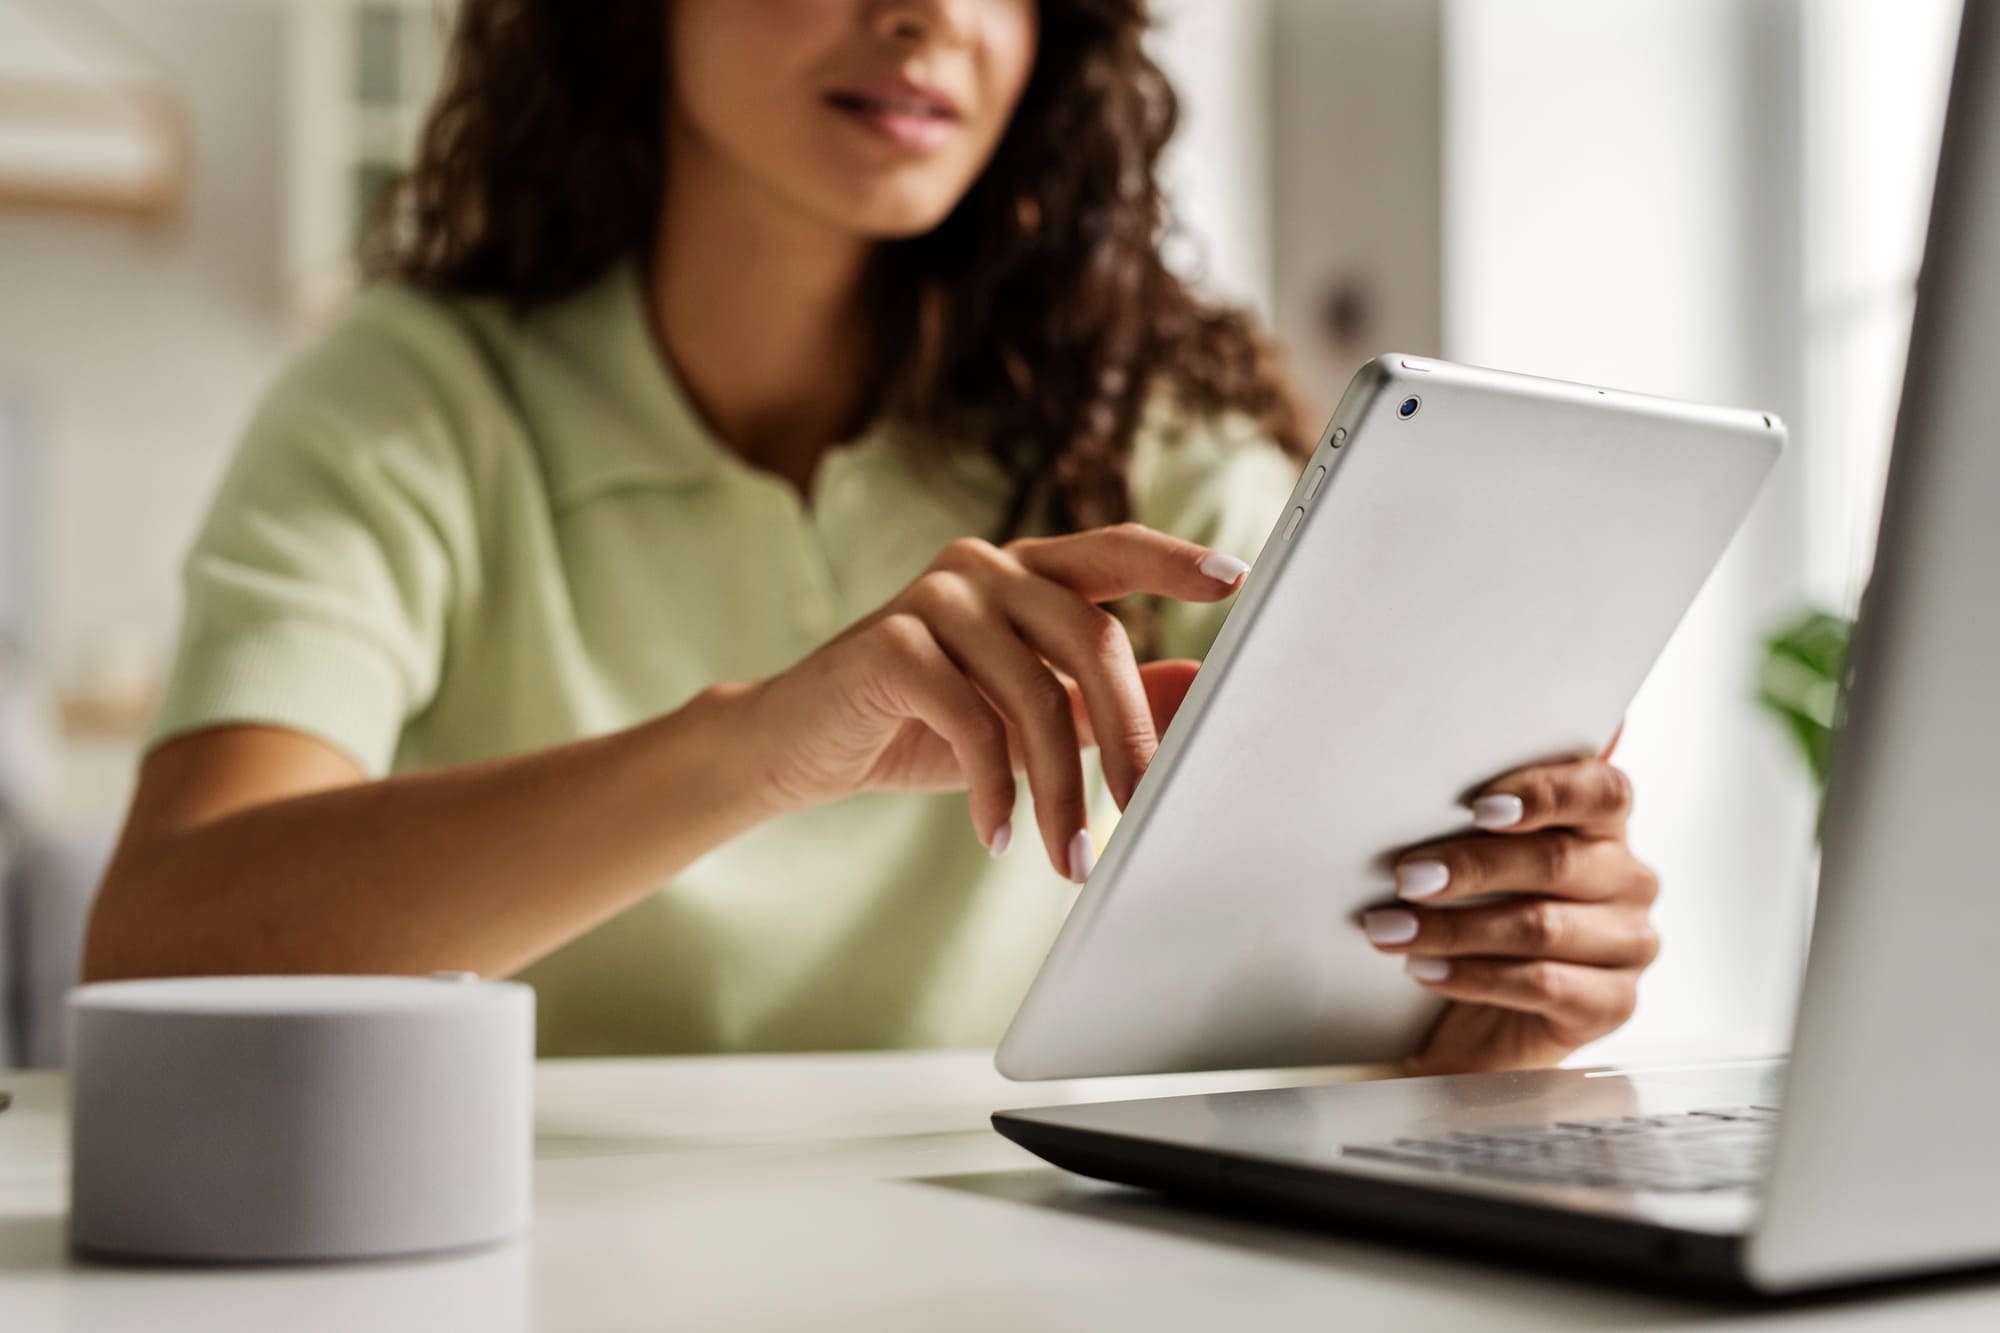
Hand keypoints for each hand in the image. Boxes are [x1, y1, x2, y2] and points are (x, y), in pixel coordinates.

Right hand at [735, 525, 1246, 880]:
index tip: (1233, 578)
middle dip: (1129, 733)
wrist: (800, 745)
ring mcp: (934, 598)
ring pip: (1034, 690)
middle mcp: (983, 568)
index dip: (1170, 561)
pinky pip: (969, 720)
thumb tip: (1195, 692)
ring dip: (1060, 789)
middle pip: (1092, 636)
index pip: (1111, 551)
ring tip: (1070, 857)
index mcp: (1024, 573)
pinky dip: (994, 789)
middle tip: (1148, 807)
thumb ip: (1102, 700)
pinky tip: (997, 837)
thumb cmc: (920, 725)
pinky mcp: (890, 643)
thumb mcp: (1025, 717)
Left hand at [1359, 751, 1659, 1074]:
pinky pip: (1541, 984)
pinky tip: (1425, 969)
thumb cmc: (1481, 921)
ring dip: (1454, 928)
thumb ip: (1473, 832)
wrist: (1485, 1025)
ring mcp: (1629, 944)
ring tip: (1393, 929)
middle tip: (1406, 877)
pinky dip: (1473, 976)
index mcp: (1603, 828)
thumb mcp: (1480, 868)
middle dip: (1471, 867)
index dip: (1545, 793)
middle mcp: (1628, 881)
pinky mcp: (1613, 1003)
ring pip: (1541, 926)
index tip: (1478, 808)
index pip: (1601, 791)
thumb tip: (1412, 812)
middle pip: (1556, 860)